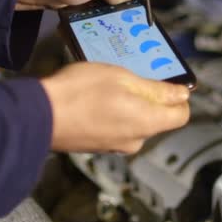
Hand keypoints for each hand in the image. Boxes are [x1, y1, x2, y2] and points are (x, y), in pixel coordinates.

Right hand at [40, 63, 189, 152]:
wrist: (39, 115)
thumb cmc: (78, 93)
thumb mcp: (122, 78)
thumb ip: (156, 89)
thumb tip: (182, 94)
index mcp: (148, 122)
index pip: (181, 115)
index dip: (178, 96)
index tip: (167, 81)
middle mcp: (136, 139)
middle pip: (158, 118)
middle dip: (150, 96)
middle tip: (131, 75)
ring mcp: (116, 146)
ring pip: (136, 121)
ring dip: (129, 103)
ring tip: (109, 84)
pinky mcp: (99, 146)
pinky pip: (117, 127)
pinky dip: (113, 112)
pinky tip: (96, 97)